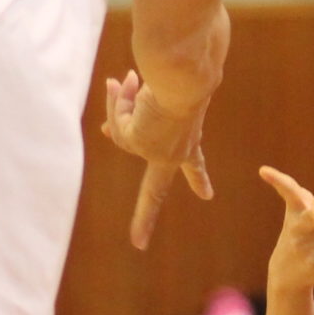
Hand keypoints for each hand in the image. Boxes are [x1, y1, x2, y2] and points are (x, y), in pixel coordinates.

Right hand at [101, 71, 213, 248]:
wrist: (184, 72)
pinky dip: (119, 104)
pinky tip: (128, 83)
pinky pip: (117, 127)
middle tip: (138, 242)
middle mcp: (178, 149)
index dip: (198, 178)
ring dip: (121, 105)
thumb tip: (106, 132)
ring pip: (122, 136)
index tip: (207, 194)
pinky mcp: (141, 144)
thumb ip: (130, 117)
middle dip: (144, 217)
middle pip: (155, 191)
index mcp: (190, 136)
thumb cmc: (179, 75)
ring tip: (131, 80)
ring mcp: (159, 152)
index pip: (195, 162)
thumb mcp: (158, 99)